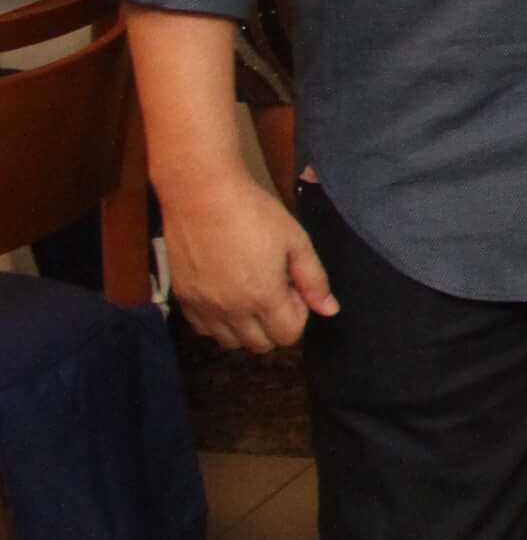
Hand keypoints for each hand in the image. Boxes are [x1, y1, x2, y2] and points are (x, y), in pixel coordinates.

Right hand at [161, 171, 336, 352]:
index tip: (294, 289)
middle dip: (275, 325)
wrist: (201, 194)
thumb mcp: (296, 241)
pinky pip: (203, 330)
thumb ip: (315, 280)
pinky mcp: (182, 299)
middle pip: (260, 345)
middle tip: (274, 291)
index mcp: (263, 297)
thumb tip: (330, 310)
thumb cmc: (255, 213)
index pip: (288, 335)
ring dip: (246, 328)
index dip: (298, 316)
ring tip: (250, 295)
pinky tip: (226, 297)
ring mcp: (203, 307)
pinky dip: (218, 323)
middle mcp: (231, 310)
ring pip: (230, 343)